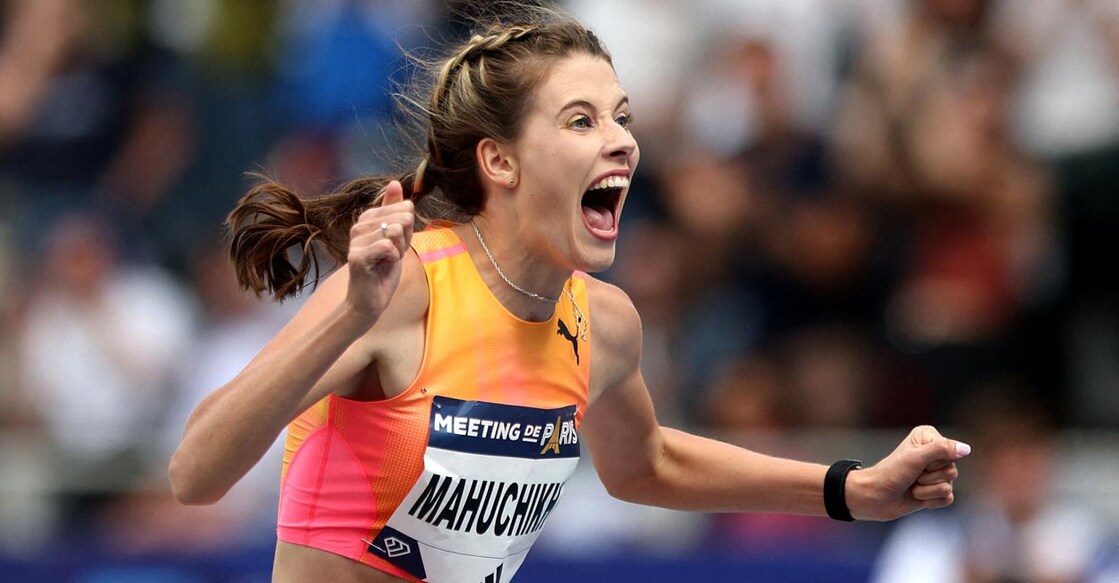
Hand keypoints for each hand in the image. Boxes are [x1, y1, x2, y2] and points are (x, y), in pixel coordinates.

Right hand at [345, 181, 414, 322]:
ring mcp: (356, 241)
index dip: (409, 230)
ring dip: (398, 251)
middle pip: (402, 219)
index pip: (404, 209)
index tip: (396, 245)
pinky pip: (387, 246)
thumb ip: (395, 212)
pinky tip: (383, 266)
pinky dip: (392, 258)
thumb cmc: (383, 269)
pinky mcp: (357, 257)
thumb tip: (395, 183)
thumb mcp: (397, 238)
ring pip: (395, 232)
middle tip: (392, 255)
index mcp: (368, 218)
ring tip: (386, 261)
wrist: (370, 300)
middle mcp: (359, 226)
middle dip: (405, 240)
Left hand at [846, 425, 970, 520]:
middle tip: (912, 475)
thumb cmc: (891, 473)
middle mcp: (934, 452)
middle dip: (929, 477)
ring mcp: (935, 473)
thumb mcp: (916, 458)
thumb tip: (966, 449)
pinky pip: (948, 498)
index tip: (914, 461)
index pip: (950, 451)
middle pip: (952, 470)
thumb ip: (941, 450)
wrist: (875, 497)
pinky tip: (918, 497)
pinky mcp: (935, 491)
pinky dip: (931, 500)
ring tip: (912, 486)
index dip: (933, 461)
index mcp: (928, 437)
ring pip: (950, 485)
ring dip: (927, 490)